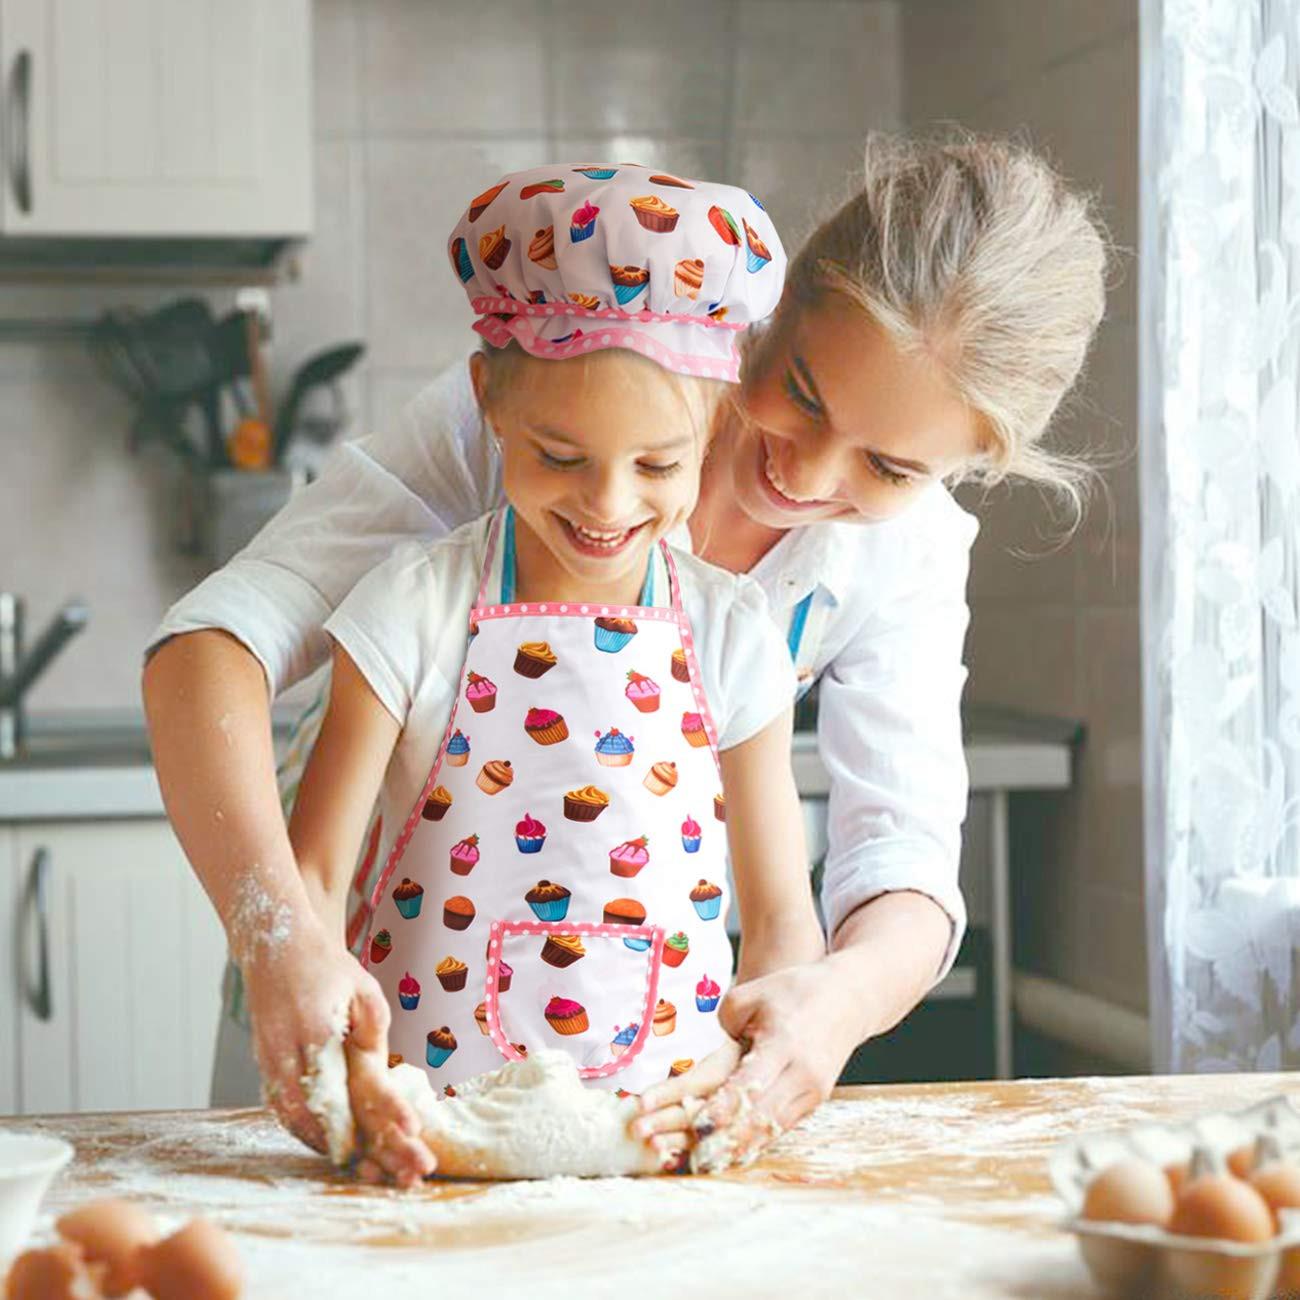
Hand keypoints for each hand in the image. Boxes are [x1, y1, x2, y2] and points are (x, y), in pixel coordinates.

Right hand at [242, 918, 432, 1184]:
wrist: (275, 946)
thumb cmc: (325, 966)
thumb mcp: (362, 987)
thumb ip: (374, 1026)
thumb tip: (384, 1066)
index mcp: (315, 1032)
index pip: (342, 1090)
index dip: (370, 1118)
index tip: (402, 1135)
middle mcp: (287, 1052)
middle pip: (318, 1115)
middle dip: (353, 1148)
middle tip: (385, 1172)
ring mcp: (269, 1060)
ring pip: (295, 1118)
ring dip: (326, 1146)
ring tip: (361, 1168)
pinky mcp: (263, 1063)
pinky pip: (282, 1107)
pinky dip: (304, 1130)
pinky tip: (327, 1144)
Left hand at [634, 959, 858, 1170]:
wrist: (849, 998)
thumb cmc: (797, 990)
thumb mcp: (755, 993)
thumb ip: (725, 1021)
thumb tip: (710, 1046)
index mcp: (784, 1044)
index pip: (749, 1086)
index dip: (722, 1109)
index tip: (695, 1126)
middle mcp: (802, 1074)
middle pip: (760, 1117)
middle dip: (724, 1139)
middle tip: (691, 1156)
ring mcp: (812, 1092)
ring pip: (771, 1129)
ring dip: (738, 1148)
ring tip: (704, 1163)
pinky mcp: (815, 1101)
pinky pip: (781, 1127)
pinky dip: (755, 1142)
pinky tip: (731, 1154)